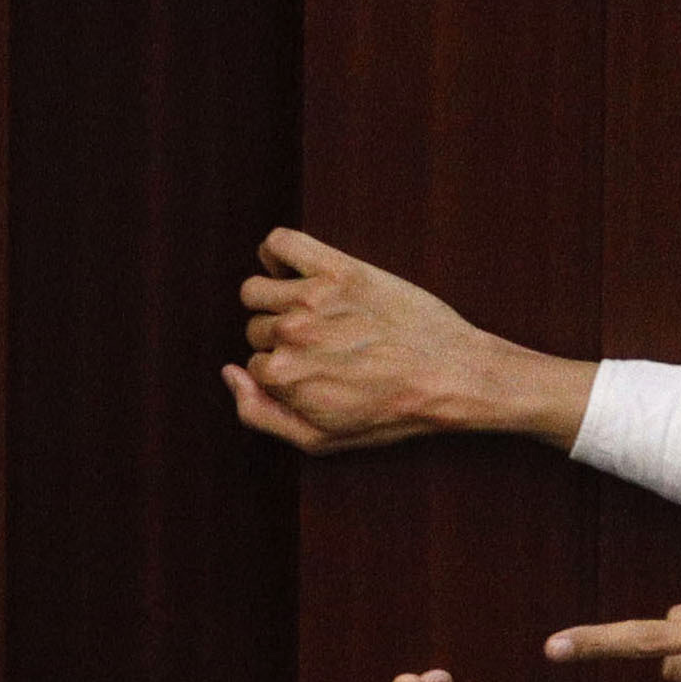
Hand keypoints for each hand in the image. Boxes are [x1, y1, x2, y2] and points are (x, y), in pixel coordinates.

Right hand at [225, 228, 590, 451]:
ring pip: (257, 288)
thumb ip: (260, 414)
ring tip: (309, 309)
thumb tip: (229, 372)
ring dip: (274, 297)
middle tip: (325, 344)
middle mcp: (290, 334)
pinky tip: (295, 269)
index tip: (316, 370)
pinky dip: (276, 252)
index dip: (283, 369)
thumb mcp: (320, 439)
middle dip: (280, 336)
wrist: (452, 375)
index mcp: (282, 378)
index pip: (253, 362)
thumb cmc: (391, 412)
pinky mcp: (338, 269)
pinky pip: (280, 242)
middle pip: (256, 325)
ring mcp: (312, 298)